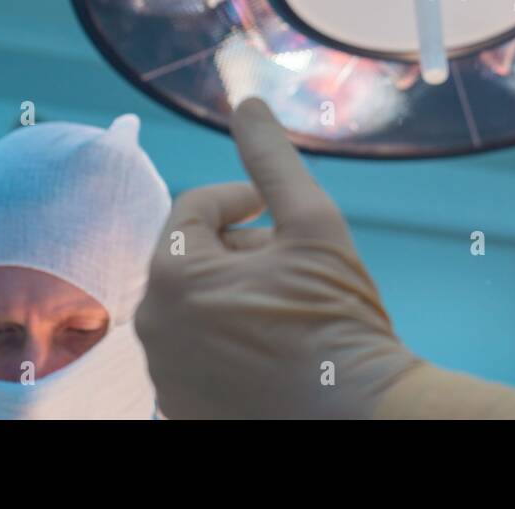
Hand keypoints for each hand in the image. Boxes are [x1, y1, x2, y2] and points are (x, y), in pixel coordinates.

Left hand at [135, 98, 419, 417]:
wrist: (360, 413)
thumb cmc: (339, 318)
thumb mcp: (314, 224)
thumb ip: (273, 161)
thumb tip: (247, 102)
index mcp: (175, 279)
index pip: (194, 211)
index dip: (241, 200)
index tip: (276, 212)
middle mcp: (153, 332)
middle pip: (190, 260)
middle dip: (237, 250)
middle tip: (290, 263)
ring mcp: (166, 378)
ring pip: (193, 308)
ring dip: (233, 294)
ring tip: (287, 306)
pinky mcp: (184, 410)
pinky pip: (197, 353)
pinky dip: (228, 339)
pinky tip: (275, 346)